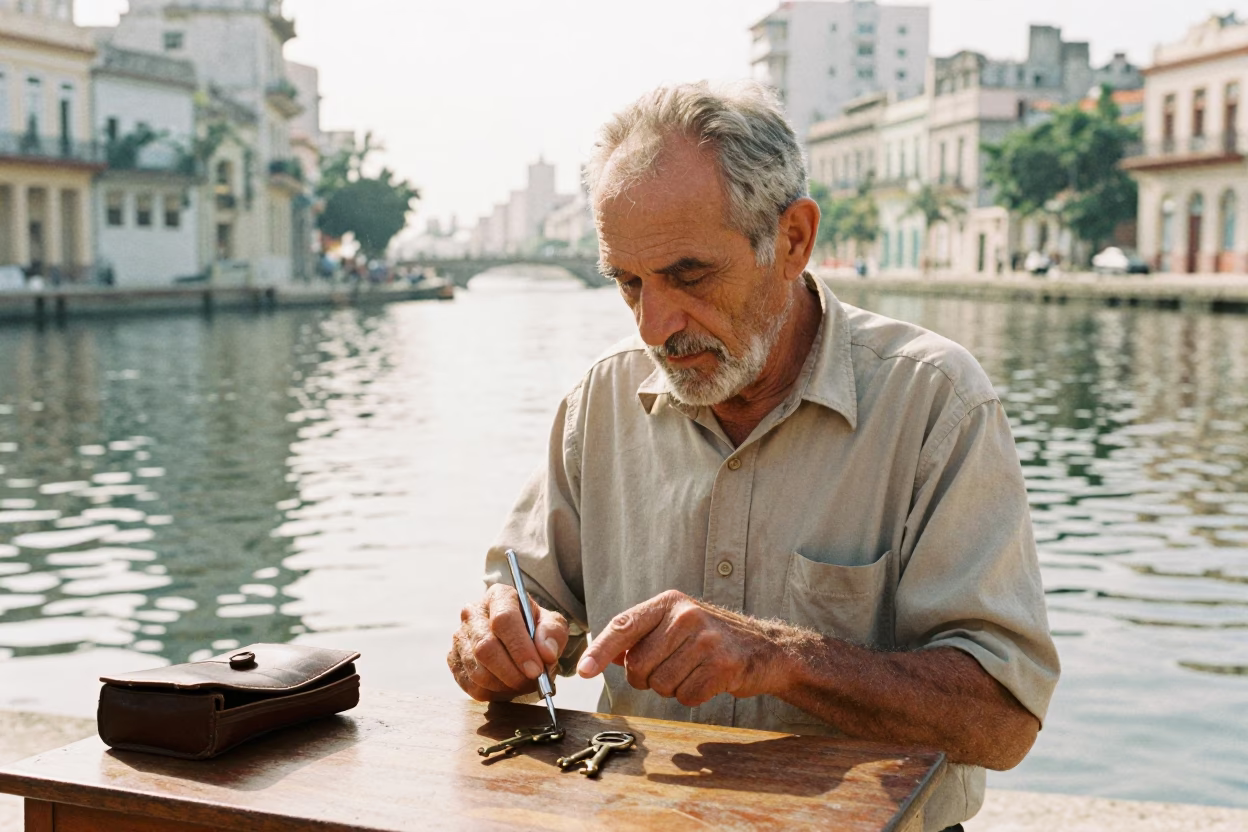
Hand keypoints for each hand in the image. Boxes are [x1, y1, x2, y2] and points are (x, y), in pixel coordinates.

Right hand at [448, 583, 568, 701]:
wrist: (518, 637)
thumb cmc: (535, 629)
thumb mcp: (552, 624)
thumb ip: (553, 633)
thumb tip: (546, 653)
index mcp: (499, 596)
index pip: (504, 620)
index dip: (520, 649)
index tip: (536, 670)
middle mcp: (473, 613)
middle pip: (486, 648)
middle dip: (512, 673)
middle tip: (532, 683)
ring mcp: (460, 636)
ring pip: (477, 671)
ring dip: (504, 685)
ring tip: (523, 684)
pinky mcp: (453, 659)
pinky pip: (470, 686)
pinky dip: (492, 693)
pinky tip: (507, 686)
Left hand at [575, 590, 782, 706]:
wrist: (765, 649)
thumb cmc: (711, 639)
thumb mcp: (675, 625)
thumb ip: (639, 637)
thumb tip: (600, 655)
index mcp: (669, 603)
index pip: (623, 626)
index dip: (599, 651)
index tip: (583, 671)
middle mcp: (686, 616)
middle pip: (639, 665)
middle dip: (647, 678)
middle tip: (670, 669)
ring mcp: (707, 639)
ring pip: (662, 684)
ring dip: (672, 688)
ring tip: (692, 672)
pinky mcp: (724, 664)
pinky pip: (686, 696)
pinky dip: (692, 696)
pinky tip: (707, 681)